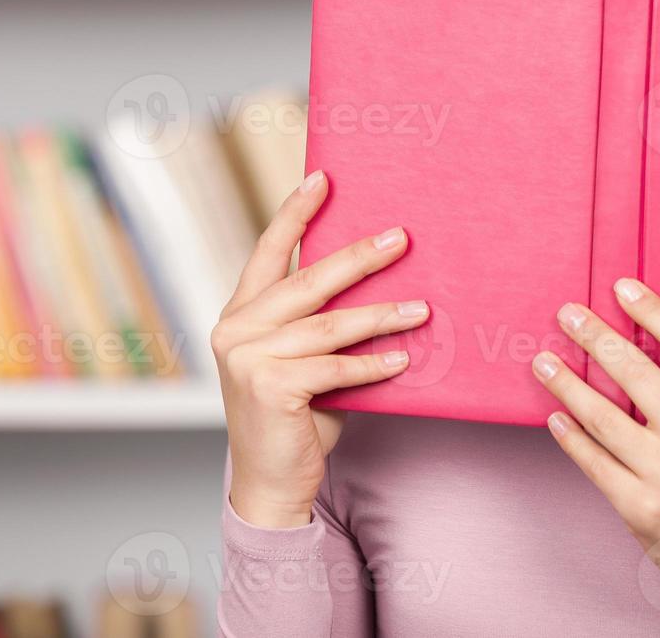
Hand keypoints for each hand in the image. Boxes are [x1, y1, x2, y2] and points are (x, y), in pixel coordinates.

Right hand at [212, 170, 426, 528]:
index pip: (267, 252)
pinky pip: (334, 368)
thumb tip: (384, 284)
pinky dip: (372, 365)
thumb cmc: (297, 415)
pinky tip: (403, 361)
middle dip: (359, 257)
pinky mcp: (268, 387)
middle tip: (401, 237)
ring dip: (381, 316)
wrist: (273, 481)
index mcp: (240, 314)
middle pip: (307, 282)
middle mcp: (236, 329)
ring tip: (422, 309)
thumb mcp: (304, 360)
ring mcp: (247, 358)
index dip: (295, 213)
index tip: (323, 178)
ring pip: (328, 326)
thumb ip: (322, 325)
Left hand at [532, 278, 659, 617]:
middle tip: (568, 314)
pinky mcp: (638, 506)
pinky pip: (594, 462)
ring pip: (603, 417)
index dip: (653, 311)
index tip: (623, 288)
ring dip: (567, 385)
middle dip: (596, 338)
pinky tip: (555, 417)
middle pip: (636, 373)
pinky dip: (570, 437)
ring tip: (543, 362)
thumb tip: (641, 352)